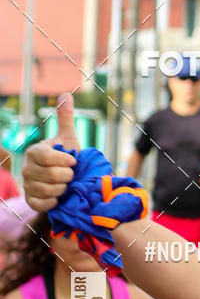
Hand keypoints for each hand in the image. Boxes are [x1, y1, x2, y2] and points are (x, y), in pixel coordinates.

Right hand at [22, 92, 79, 211]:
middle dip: (66, 176)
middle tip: (72, 176)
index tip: (73, 162)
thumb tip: (66, 94)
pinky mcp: (31, 200)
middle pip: (48, 175)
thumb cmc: (68, 160)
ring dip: (62, 189)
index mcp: (34, 151)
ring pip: (46, 190)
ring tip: (66, 186)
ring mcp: (27, 185)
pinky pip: (40, 203)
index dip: (64, 161)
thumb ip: (66, 118)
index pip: (47, 157)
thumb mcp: (68, 139)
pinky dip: (52, 202)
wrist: (69, 184)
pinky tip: (59, 198)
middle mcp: (27, 168)